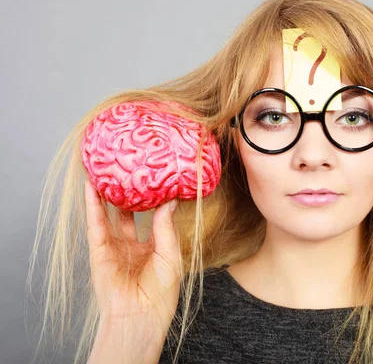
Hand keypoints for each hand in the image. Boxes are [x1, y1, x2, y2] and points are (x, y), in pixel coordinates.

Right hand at [84, 180, 181, 328]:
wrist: (140, 315)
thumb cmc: (161, 291)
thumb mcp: (170, 255)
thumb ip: (166, 227)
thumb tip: (169, 200)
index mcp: (154, 245)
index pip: (154, 216)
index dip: (155, 197)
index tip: (157, 176)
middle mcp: (133, 244)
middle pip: (129, 212)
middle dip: (129, 192)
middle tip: (130, 169)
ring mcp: (115, 246)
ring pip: (110, 215)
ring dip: (107, 194)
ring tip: (106, 170)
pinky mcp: (99, 250)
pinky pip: (96, 224)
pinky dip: (92, 206)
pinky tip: (90, 188)